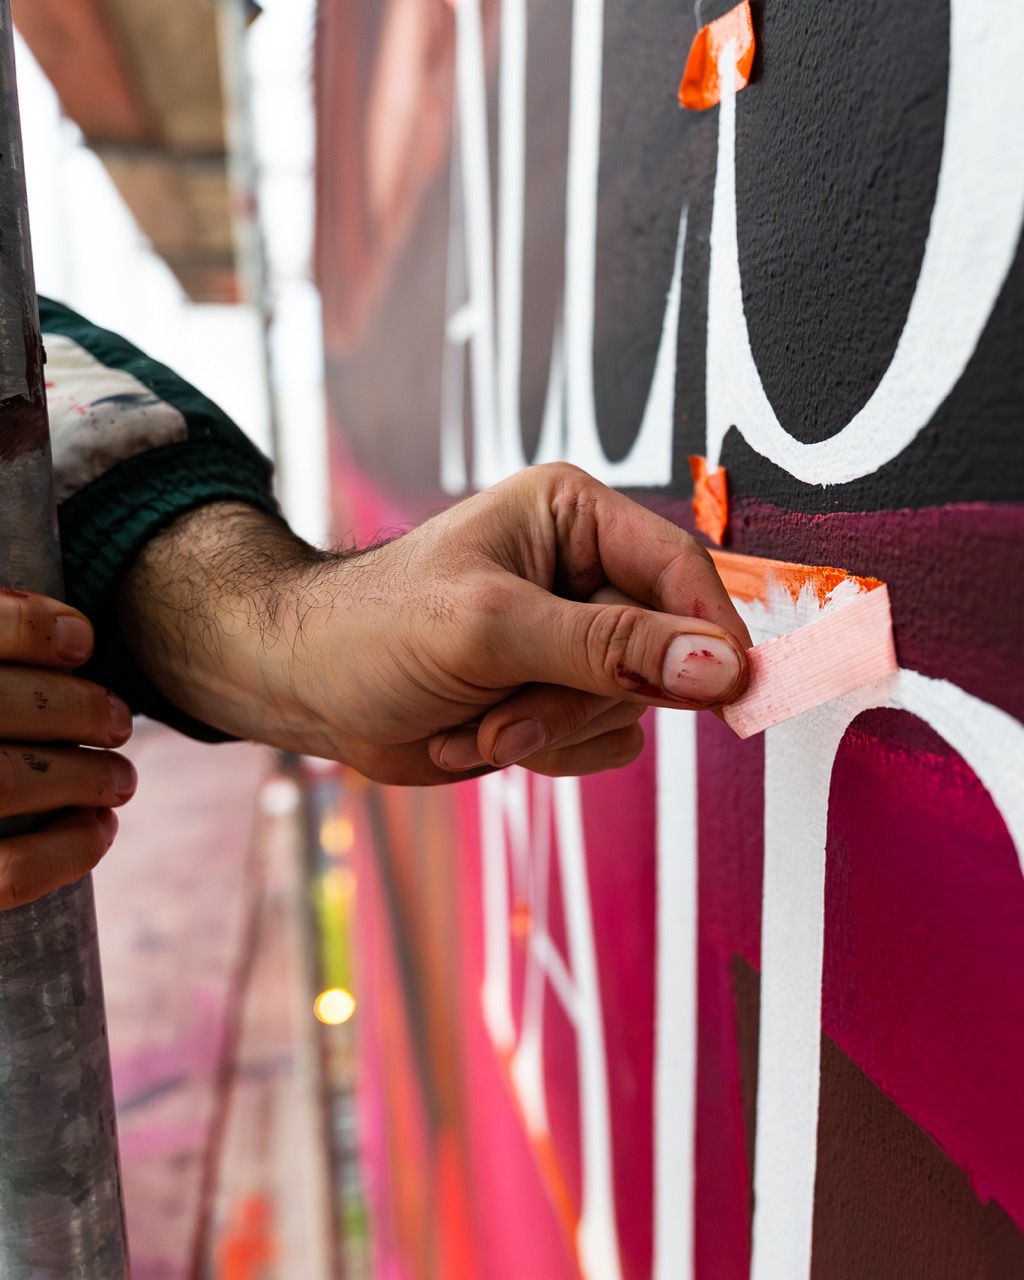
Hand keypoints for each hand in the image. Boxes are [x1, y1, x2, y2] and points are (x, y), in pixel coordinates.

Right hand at [0, 590, 135, 908]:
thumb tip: (63, 636)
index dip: (32, 626)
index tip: (81, 640)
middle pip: (2, 706)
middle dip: (79, 710)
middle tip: (119, 722)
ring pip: (10, 782)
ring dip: (86, 777)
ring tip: (120, 779)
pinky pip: (5, 873)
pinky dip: (67, 851)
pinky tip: (98, 832)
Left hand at [119, 464, 748, 784]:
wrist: (306, 688)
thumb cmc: (374, 627)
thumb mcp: (492, 628)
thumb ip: (610, 647)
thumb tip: (720, 667)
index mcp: (573, 517)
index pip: (679, 570)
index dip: (709, 632)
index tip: (728, 692)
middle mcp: (584, 574)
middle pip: (662, 650)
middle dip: (582, 696)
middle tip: (511, 710)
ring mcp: (573, 642)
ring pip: (632, 708)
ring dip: (553, 730)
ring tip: (481, 718)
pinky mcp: (559, 697)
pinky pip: (603, 742)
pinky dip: (542, 752)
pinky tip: (478, 732)